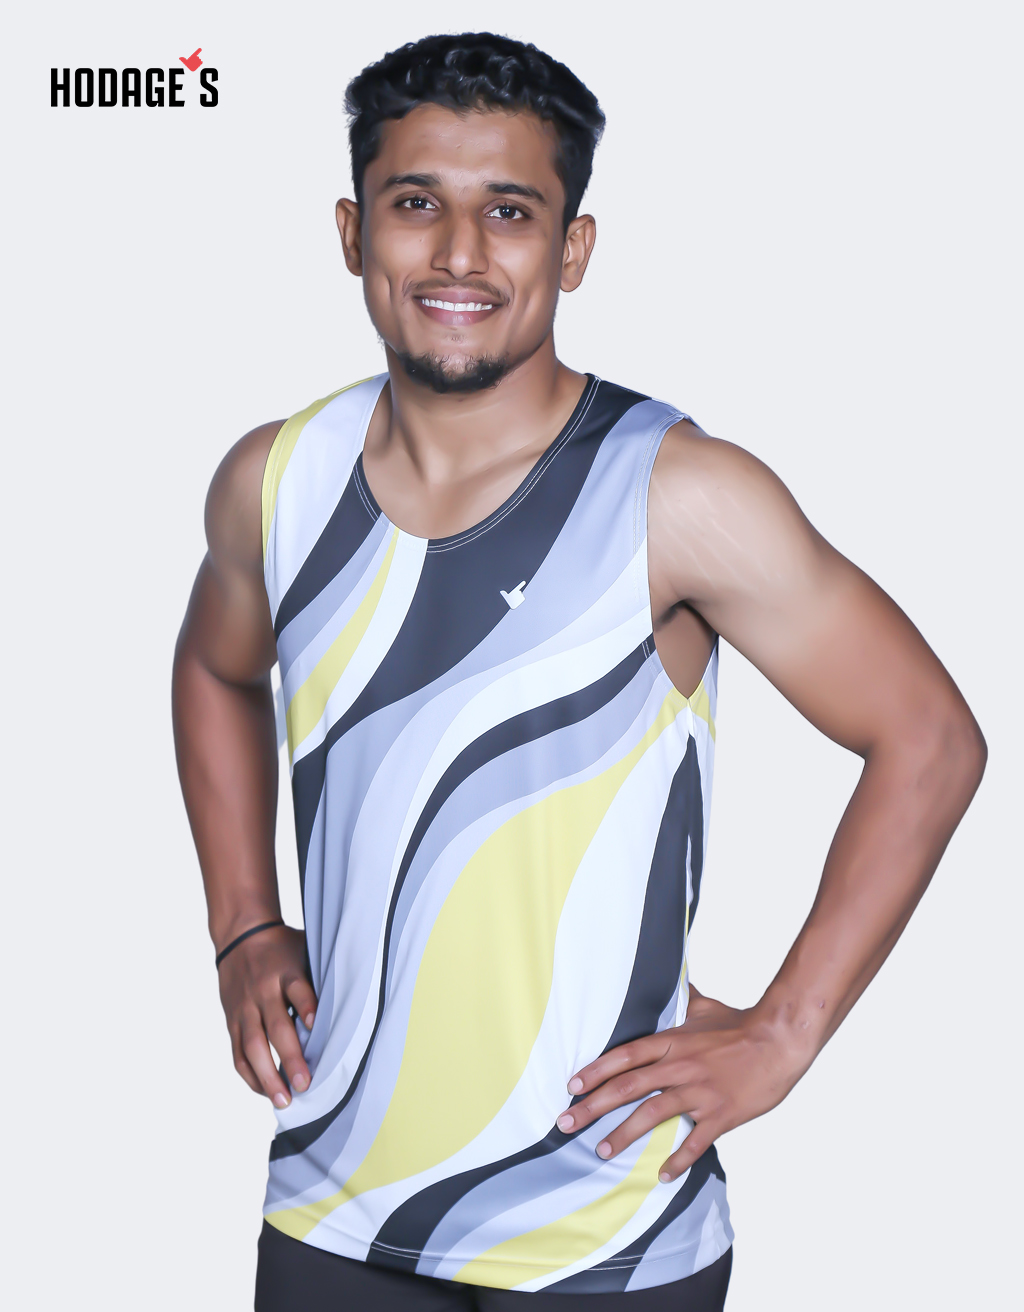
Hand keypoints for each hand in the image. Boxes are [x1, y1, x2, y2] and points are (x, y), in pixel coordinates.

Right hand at [217, 924, 316, 1107]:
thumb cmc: (283, 948)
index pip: (299, 991)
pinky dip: (250, 1075)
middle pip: (275, 1027)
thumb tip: (350, 1006)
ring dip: (267, 1077)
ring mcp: (244, 1008)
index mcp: (286, 972)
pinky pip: (238, 1053)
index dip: (308, 1008)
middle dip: (290, 1058)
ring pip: (252, 1047)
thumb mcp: (305, 950)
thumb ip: (320, 977)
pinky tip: (265, 1092)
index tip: (317, 1027)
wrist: (241, 936)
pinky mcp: (233, 1020)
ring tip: (284, 1101)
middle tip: (305, 1084)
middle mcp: (263, 991)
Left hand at [556, 987, 810, 1180]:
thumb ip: (682, 1000)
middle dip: (594, 1106)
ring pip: (653, 1115)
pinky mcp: (721, 1114)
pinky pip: (696, 1141)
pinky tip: (662, 1176)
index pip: (625, 1056)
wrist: (780, 1041)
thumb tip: (671, 981)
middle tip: (567, 1123)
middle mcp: (680, 1066)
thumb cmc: (741, 1024)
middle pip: (628, 1087)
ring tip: (601, 1151)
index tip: (573, 1086)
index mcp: (673, 1041)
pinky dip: (678, 1160)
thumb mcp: (705, 1006)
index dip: (596, 1070)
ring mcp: (700, 1092)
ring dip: (624, 1135)